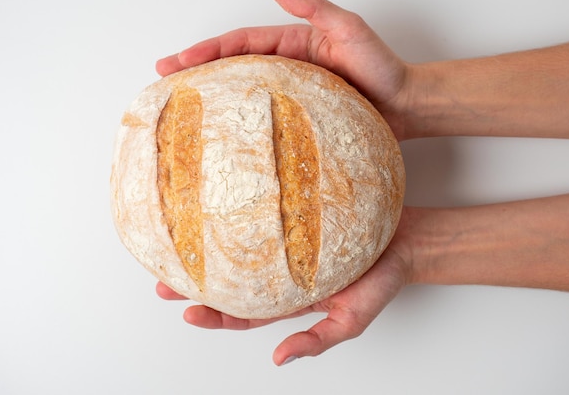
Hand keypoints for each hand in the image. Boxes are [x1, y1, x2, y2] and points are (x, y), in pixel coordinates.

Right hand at [156, 0, 411, 140]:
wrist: (406, 106)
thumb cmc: (382, 69)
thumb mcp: (350, 29)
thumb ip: (315, 8)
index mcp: (293, 44)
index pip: (242, 43)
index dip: (208, 49)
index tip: (179, 59)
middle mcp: (288, 67)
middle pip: (234, 65)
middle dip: (197, 69)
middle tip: (163, 79)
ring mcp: (292, 94)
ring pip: (244, 93)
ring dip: (213, 96)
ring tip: (182, 105)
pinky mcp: (300, 119)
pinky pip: (265, 120)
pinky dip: (241, 123)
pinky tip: (223, 134)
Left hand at [156, 208, 412, 365]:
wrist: (404, 239)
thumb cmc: (382, 280)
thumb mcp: (352, 319)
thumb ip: (317, 340)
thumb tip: (279, 359)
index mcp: (291, 300)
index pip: (244, 313)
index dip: (214, 314)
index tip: (186, 310)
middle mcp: (282, 273)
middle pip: (232, 283)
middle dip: (197, 285)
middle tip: (163, 282)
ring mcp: (287, 244)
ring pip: (240, 251)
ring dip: (209, 252)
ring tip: (178, 246)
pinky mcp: (295, 215)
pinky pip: (262, 217)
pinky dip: (240, 218)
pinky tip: (220, 209)